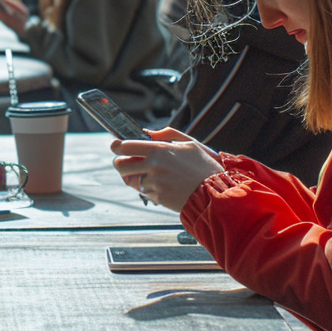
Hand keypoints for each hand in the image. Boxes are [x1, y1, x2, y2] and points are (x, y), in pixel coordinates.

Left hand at [110, 128, 224, 213]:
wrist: (215, 193)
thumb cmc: (204, 166)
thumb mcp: (190, 144)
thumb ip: (167, 135)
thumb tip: (147, 133)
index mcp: (159, 150)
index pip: (125, 146)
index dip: (117, 145)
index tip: (115, 145)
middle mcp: (153, 166)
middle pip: (120, 165)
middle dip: (119, 162)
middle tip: (124, 161)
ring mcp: (154, 183)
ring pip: (130, 180)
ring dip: (131, 176)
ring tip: (142, 172)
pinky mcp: (157, 197)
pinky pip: (143, 191)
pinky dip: (146, 187)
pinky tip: (158, 183)